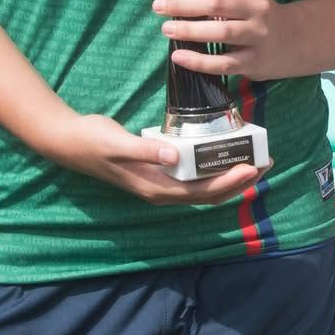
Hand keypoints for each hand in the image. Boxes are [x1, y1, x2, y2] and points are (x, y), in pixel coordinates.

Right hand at [37, 110, 267, 205]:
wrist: (69, 140)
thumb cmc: (93, 142)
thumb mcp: (119, 144)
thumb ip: (146, 150)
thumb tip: (175, 156)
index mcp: (156, 188)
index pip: (201, 192)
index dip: (229, 183)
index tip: (251, 168)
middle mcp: (162, 189)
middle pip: (209, 193)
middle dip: (239, 181)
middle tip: (265, 163)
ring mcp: (160, 181)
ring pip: (203, 186)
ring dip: (230, 176)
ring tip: (254, 160)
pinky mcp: (158, 169)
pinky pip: (193, 174)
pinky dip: (212, 167)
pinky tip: (223, 153)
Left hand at [155, 0, 307, 81]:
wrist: (295, 42)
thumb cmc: (257, 13)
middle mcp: (257, 6)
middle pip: (217, 2)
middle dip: (184, 4)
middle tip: (158, 6)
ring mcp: (258, 34)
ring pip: (221, 32)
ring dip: (189, 31)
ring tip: (166, 29)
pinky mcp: (254, 61)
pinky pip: (224, 63)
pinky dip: (199, 61)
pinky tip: (179, 56)